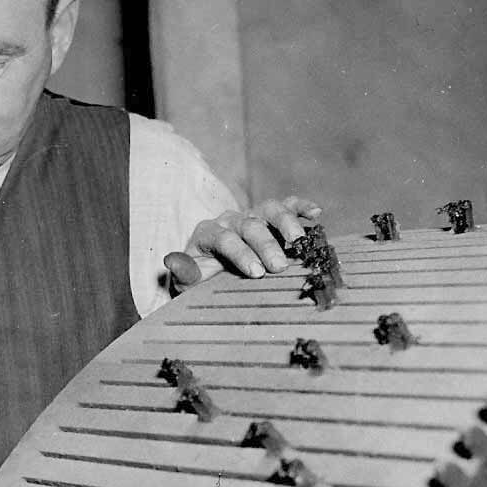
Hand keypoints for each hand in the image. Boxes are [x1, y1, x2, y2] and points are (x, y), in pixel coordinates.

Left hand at [164, 196, 322, 294]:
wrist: (211, 275)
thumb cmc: (201, 280)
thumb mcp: (187, 281)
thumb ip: (183, 272)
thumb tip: (170, 260)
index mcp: (207, 234)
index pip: (224, 239)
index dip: (241, 254)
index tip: (256, 272)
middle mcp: (229, 220)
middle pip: (249, 225)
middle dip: (265, 245)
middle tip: (279, 267)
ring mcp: (251, 216)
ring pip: (269, 210)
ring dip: (286, 222)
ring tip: (300, 241)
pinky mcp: (269, 218)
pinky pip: (286, 205)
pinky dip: (300, 206)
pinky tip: (316, 213)